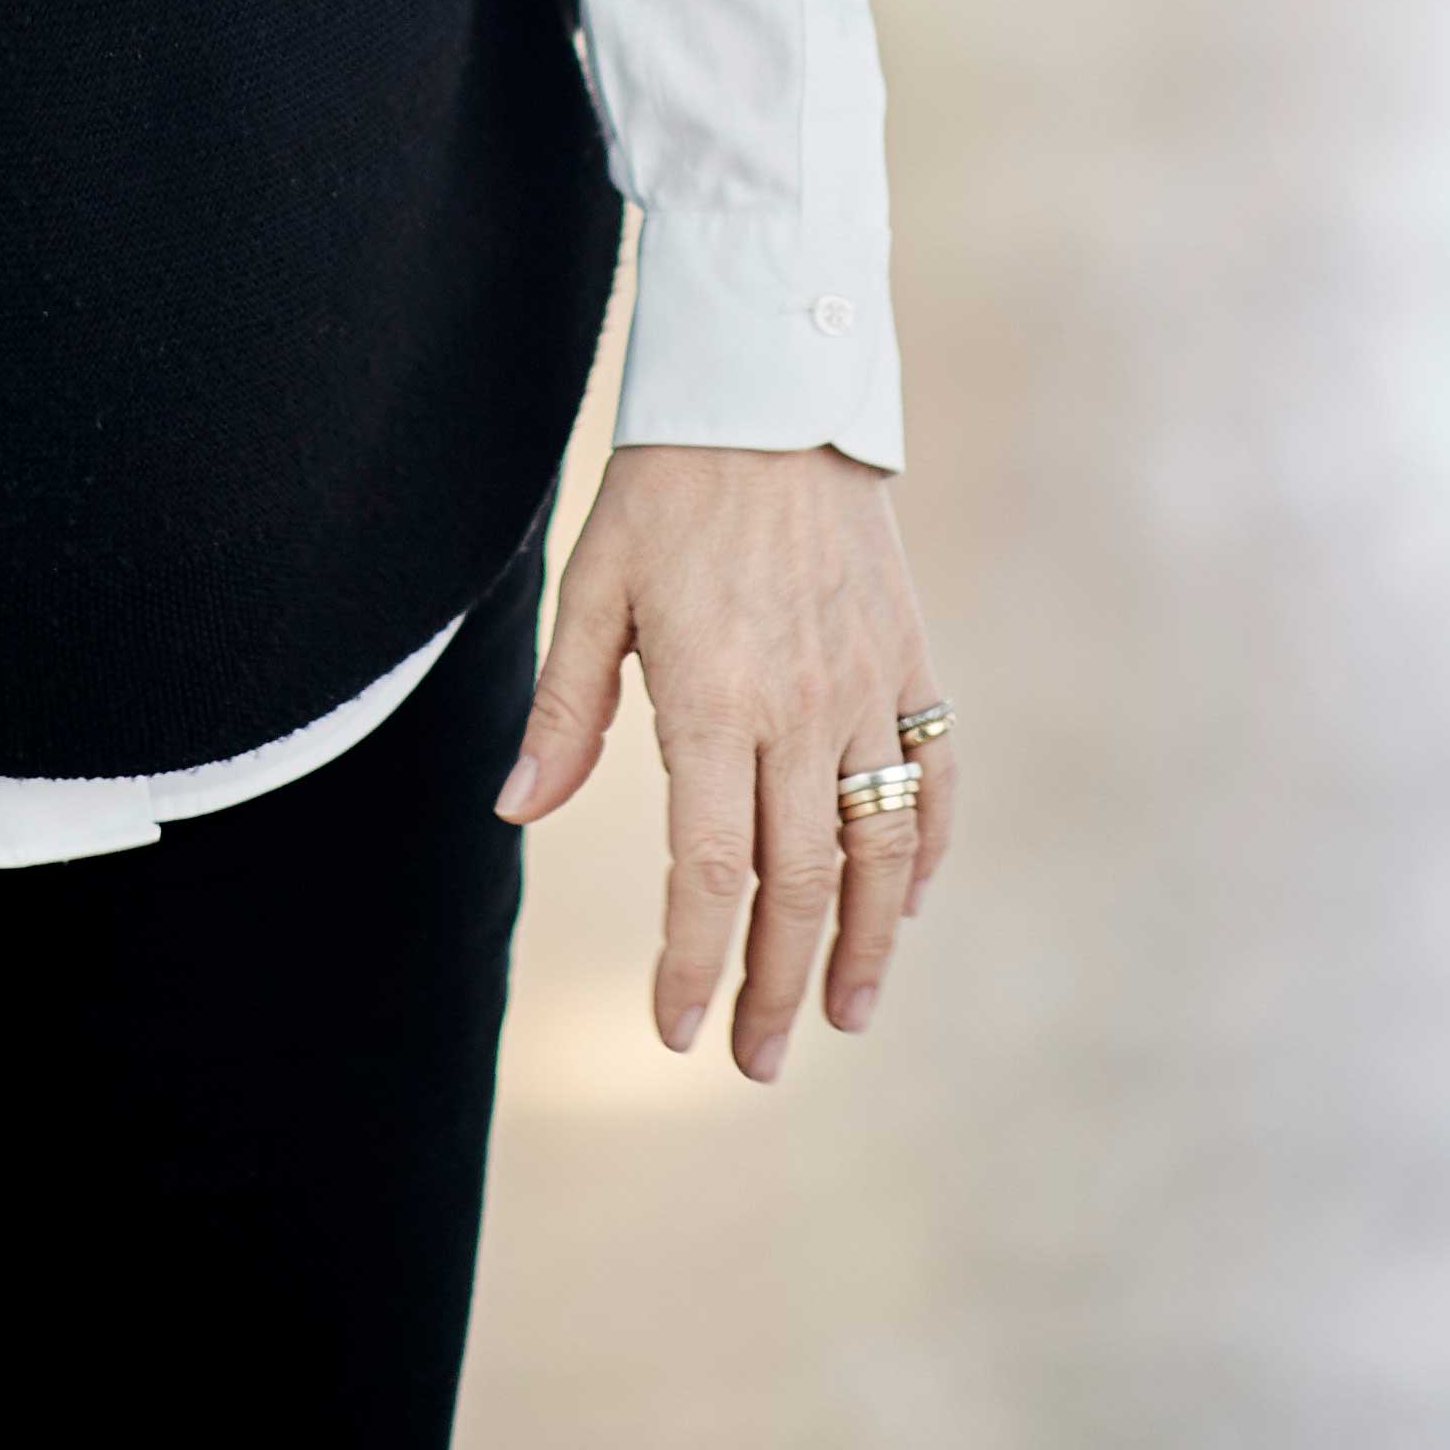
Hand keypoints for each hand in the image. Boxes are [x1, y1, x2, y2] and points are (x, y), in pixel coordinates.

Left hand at [493, 441, 952, 1079]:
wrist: (773, 391)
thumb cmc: (666, 488)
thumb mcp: (594, 584)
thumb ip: (567, 707)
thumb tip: (517, 807)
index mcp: (714, 697)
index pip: (709, 869)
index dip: (695, 960)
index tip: (678, 1031)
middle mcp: (801, 707)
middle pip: (797, 882)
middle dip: (774, 984)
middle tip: (754, 1058)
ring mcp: (868, 686)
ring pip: (879, 850)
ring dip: (868, 946)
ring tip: (847, 1014)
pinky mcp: (911, 659)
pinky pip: (932, 776)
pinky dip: (924, 849)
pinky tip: (908, 902)